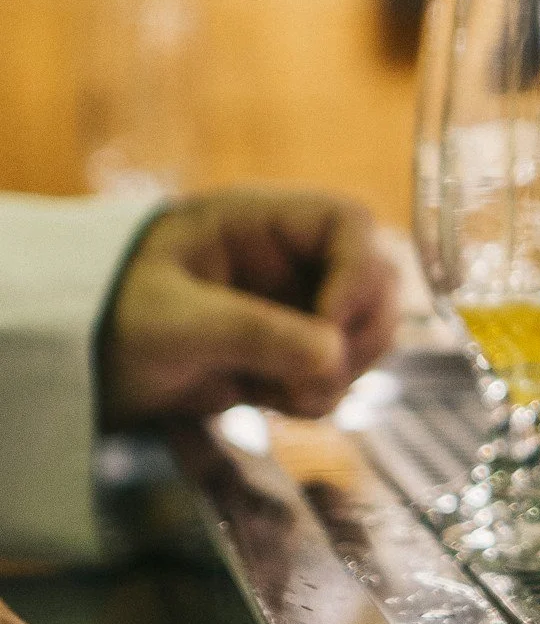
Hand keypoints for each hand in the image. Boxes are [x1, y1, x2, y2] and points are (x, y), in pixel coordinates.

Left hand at [100, 190, 399, 430]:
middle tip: (312, 380)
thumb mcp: (173, 320)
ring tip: (279, 395)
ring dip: (339, 374)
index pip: (348, 225)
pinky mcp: (290, 353)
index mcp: (264, 223)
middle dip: (356, 336)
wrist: (80, 365)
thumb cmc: (113, 316)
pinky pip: (338, 373)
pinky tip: (266, 400)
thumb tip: (333, 357)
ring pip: (366, 334)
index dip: (357, 274)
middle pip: (376, 283)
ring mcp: (297, 306)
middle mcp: (292, 259)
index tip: (327, 331)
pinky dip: (316, 396)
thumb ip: (253, 332)